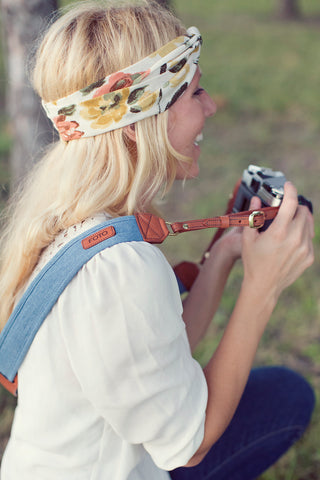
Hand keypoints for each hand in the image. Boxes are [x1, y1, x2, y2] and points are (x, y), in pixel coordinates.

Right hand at [241, 182, 313, 301]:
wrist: (264, 286)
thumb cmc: (253, 262)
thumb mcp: (248, 238)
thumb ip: (253, 216)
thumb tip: (257, 199)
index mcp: (279, 232)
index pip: (291, 203)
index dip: (290, 190)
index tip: (288, 186)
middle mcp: (295, 239)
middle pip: (303, 211)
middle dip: (295, 206)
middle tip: (285, 210)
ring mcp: (304, 249)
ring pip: (308, 224)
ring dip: (299, 219)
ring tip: (288, 224)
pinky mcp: (309, 257)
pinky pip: (309, 238)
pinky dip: (302, 234)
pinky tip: (291, 240)